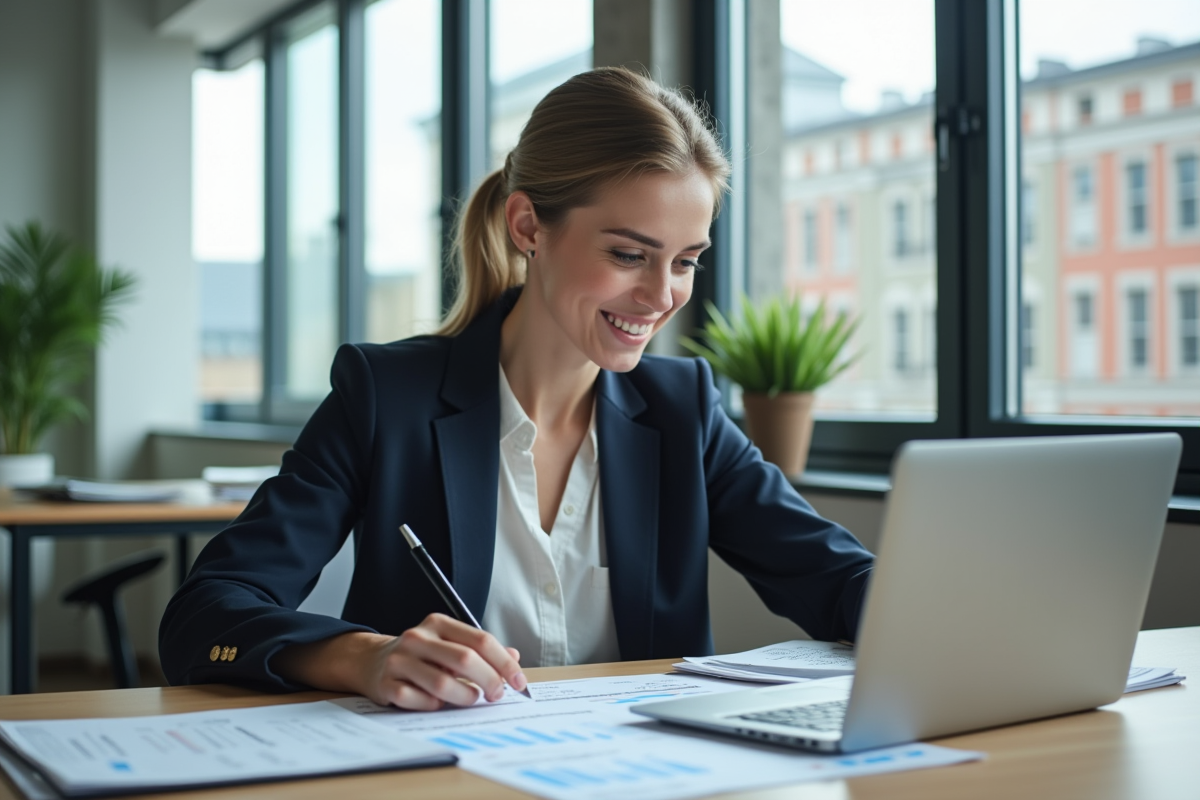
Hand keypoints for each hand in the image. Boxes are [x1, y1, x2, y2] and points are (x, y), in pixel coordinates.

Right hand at [360, 614, 526, 709]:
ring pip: (442, 683)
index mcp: (438, 623)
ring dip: (464, 697)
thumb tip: (514, 657)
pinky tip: (436, 702)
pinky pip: (419, 700)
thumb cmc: (421, 655)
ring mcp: (399, 660)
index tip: (519, 682)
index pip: (481, 640)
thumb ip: (480, 650)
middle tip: (497, 695)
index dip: (504, 663)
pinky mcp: (386, 684)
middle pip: (465, 660)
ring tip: (469, 699)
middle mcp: (418, 637)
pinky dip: (434, 705)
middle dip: (489, 681)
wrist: (371, 660)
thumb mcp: (450, 644)